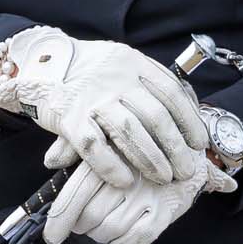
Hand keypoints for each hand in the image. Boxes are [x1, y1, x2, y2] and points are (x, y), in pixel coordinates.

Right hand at [0, 27, 210, 188]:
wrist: (43, 65)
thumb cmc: (91, 73)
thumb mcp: (122, 66)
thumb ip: (151, 86)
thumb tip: (189, 116)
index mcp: (132, 62)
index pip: (171, 92)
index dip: (189, 120)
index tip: (199, 144)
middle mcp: (114, 77)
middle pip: (154, 116)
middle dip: (175, 148)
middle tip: (186, 170)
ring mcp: (91, 97)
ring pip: (128, 132)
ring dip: (150, 159)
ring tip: (164, 178)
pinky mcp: (68, 117)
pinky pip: (94, 146)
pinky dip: (111, 166)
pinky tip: (126, 181)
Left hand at [43, 150, 235, 243]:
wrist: (187, 147)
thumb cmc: (139, 146)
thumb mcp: (106, 137)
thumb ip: (75, 147)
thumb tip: (51, 160)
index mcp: (109, 153)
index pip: (76, 192)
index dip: (60, 219)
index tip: (52, 235)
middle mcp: (129, 173)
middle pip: (91, 216)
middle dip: (80, 227)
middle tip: (82, 225)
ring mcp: (149, 193)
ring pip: (112, 230)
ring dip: (101, 237)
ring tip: (101, 230)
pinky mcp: (167, 209)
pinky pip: (137, 239)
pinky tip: (120, 239)